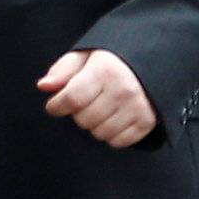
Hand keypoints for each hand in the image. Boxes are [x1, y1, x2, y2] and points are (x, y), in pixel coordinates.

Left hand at [38, 49, 157, 148]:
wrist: (154, 61)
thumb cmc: (114, 60)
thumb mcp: (86, 55)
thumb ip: (63, 70)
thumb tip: (44, 85)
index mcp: (105, 70)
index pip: (71, 99)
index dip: (56, 106)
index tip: (55, 105)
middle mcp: (123, 90)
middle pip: (83, 119)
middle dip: (79, 113)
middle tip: (88, 100)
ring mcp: (137, 107)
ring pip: (99, 133)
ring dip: (95, 124)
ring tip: (103, 108)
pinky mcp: (147, 122)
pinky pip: (117, 142)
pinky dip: (112, 134)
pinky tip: (115, 118)